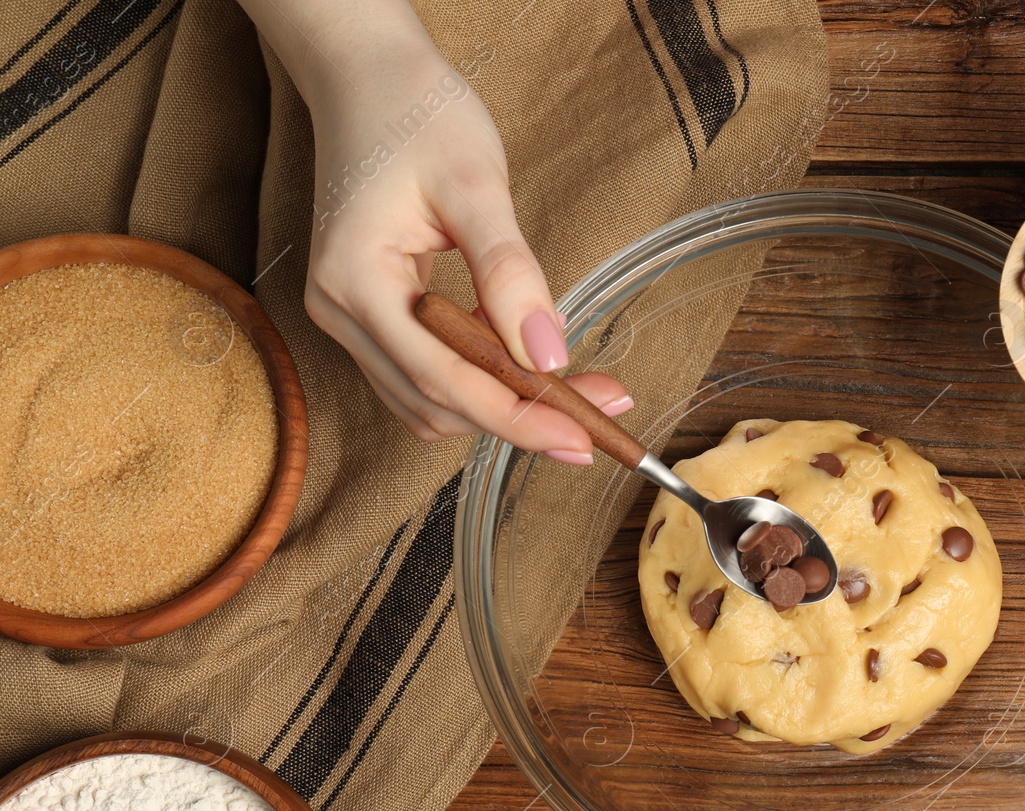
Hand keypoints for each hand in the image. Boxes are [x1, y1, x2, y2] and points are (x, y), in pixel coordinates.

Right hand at [285, 15, 627, 461]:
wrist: (368, 75)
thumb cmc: (418, 112)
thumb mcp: (476, 184)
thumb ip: (511, 272)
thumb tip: (550, 354)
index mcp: (355, 281)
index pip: (444, 381)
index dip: (517, 419)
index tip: (582, 440)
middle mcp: (339, 310)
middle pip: (437, 403)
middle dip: (522, 416)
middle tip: (604, 407)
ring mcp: (347, 316)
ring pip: (429, 400)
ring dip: (503, 406)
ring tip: (580, 391)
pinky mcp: (367, 314)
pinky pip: (423, 374)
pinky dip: (479, 383)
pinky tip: (527, 363)